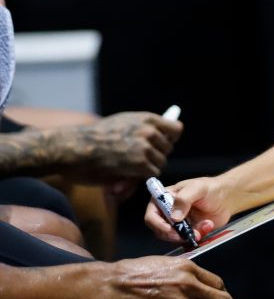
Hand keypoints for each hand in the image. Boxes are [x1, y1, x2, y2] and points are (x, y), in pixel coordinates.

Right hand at [58, 112, 182, 182]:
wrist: (73, 147)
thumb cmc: (93, 137)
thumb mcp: (122, 123)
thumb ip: (142, 130)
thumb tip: (162, 139)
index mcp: (146, 119)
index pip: (176, 129)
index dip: (169, 139)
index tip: (160, 146)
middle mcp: (149, 130)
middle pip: (168, 149)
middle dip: (155, 157)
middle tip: (135, 163)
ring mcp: (145, 147)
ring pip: (160, 163)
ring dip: (146, 170)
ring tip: (125, 170)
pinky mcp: (140, 164)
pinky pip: (151, 174)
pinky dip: (139, 179)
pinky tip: (121, 177)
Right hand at [144, 176, 230, 243]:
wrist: (227, 197)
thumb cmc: (211, 188)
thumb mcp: (197, 188)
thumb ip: (184, 199)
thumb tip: (174, 216)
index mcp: (165, 198)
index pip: (151, 214)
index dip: (157, 224)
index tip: (170, 229)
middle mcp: (168, 212)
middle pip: (160, 230)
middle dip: (174, 234)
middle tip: (187, 234)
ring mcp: (178, 224)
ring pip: (173, 238)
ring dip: (188, 235)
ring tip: (204, 226)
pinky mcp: (187, 232)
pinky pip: (186, 241)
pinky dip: (197, 236)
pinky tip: (207, 226)